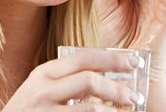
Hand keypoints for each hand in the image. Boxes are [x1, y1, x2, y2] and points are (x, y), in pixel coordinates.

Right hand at [1, 49, 142, 110]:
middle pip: (88, 79)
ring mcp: (44, 110)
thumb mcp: (44, 86)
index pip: (83, 58)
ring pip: (89, 107)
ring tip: (128, 108)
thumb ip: (68, 78)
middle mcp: (43, 88)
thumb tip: (106, 75)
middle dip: (116, 85)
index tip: (133, 61)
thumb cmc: (30, 108)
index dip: (111, 58)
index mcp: (46, 71)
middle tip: (135, 93)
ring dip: (113, 108)